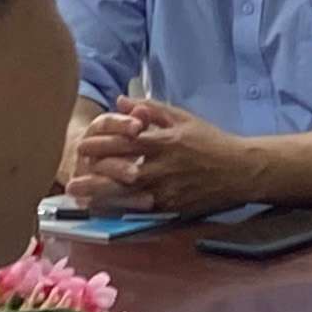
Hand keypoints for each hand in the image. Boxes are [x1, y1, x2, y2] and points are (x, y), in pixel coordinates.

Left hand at [66, 96, 264, 213]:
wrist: (239, 170)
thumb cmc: (209, 140)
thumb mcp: (182, 118)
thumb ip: (150, 108)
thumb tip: (121, 100)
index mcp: (165, 140)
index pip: (126, 141)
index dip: (101, 143)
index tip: (81, 144)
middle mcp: (164, 166)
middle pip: (122, 168)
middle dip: (95, 171)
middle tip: (72, 174)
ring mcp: (168, 189)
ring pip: (128, 193)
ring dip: (102, 195)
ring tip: (80, 196)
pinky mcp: (172, 206)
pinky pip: (142, 208)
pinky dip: (121, 209)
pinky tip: (104, 211)